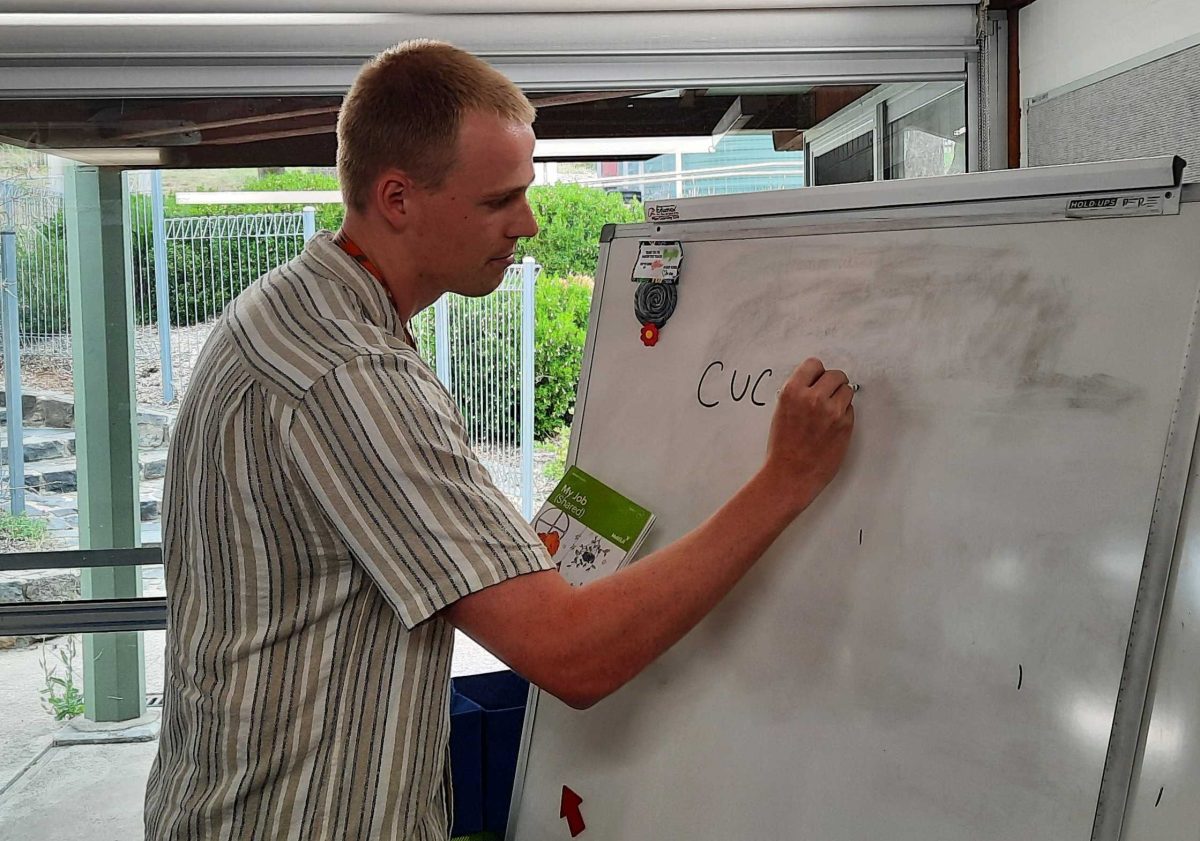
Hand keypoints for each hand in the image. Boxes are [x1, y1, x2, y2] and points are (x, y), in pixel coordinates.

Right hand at [762, 357, 854, 512]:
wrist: (790, 474)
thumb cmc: (782, 448)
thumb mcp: (781, 412)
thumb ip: (798, 394)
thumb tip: (815, 383)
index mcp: (792, 392)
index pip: (813, 365)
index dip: (817, 373)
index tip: (818, 379)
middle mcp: (813, 398)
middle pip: (835, 375)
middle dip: (833, 384)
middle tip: (828, 394)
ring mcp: (832, 411)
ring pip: (847, 390)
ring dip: (841, 398)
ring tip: (829, 412)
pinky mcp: (845, 425)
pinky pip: (850, 410)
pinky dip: (844, 415)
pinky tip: (832, 426)